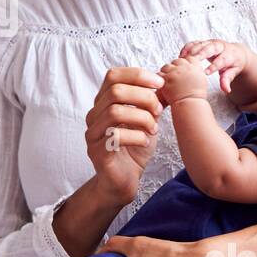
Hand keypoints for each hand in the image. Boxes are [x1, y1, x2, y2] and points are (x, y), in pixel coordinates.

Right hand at [84, 67, 164, 206]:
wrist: (123, 181)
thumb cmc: (134, 148)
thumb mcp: (145, 119)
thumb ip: (149, 102)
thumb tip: (164, 83)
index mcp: (104, 103)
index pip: (113, 75)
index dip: (137, 75)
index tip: (160, 83)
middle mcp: (94, 115)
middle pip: (115, 91)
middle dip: (144, 97)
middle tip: (159, 110)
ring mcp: (93, 133)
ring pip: (114, 112)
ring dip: (141, 118)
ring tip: (153, 128)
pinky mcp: (97, 152)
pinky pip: (115, 136)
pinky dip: (137, 136)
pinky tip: (145, 142)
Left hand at [157, 54, 207, 106]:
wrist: (190, 105)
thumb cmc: (196, 96)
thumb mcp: (201, 80)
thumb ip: (195, 71)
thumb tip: (189, 66)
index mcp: (195, 67)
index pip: (189, 58)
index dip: (185, 64)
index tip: (184, 70)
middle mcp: (185, 68)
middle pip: (177, 61)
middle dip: (175, 67)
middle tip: (175, 76)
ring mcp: (175, 72)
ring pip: (167, 66)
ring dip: (166, 72)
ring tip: (168, 81)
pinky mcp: (166, 78)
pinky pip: (159, 74)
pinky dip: (160, 79)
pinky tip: (163, 84)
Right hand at [179, 38, 247, 94]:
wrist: (235, 52)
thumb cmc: (233, 64)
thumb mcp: (233, 72)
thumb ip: (227, 80)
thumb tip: (226, 90)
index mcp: (229, 54)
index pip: (221, 60)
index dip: (213, 66)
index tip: (205, 73)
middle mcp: (220, 46)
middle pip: (210, 48)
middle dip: (201, 53)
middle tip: (192, 60)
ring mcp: (211, 42)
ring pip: (201, 44)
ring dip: (191, 50)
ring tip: (183, 59)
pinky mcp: (204, 42)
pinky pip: (194, 43)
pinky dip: (187, 47)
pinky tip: (181, 55)